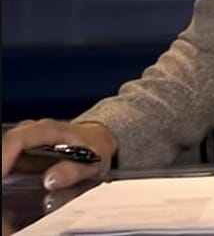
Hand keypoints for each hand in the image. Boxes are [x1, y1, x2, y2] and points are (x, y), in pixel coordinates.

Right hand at [1, 119, 116, 189]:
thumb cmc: (96, 148)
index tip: (1, 175)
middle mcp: (34, 130)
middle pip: (7, 145)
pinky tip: (10, 184)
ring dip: (5, 165)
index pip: (19, 139)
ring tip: (6, 188)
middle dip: (3, 163)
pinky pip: (9, 156)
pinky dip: (7, 168)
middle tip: (3, 188)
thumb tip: (50, 180)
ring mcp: (27, 138)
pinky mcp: (23, 148)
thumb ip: (73, 171)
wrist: (99, 139)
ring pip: (7, 150)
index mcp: (51, 130)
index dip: (5, 156)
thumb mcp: (93, 163)